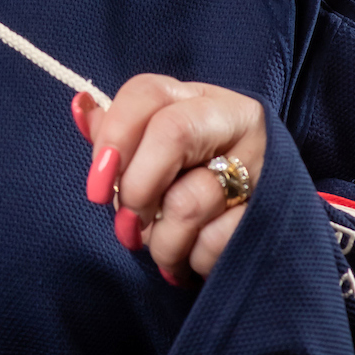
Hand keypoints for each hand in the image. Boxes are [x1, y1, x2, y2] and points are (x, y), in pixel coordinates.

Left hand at [72, 74, 264, 286]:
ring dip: (162, 242)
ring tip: (161, 251)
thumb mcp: (154, 148)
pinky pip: (217, 241)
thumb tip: (80, 105)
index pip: (146, 93)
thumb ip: (117, 131)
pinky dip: (193, 261)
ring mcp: (258, 163)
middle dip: (136, 189)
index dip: (114, 137)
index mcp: (193, 98)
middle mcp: (230, 119)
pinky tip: (192, 260)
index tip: (94, 187)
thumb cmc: (191, 177)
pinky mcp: (274, 210)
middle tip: (127, 225)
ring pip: (189, 200)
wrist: (265, 218)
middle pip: (172, 133)